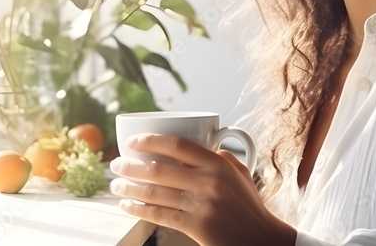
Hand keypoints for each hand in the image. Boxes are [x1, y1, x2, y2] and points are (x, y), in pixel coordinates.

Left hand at [109, 134, 296, 245]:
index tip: (132, 142)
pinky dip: (139, 209)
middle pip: (159, 169)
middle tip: (116, 164)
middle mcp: (209, 181)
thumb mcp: (239, 173)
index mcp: (218, 163)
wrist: (260, 238)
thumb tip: (198, 144)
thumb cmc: (247, 206)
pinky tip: (127, 205)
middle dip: (131, 166)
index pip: (178, 144)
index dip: (150, 140)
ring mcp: (201, 204)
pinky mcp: (195, 225)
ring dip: (129, 188)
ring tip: (115, 185)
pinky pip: (159, 215)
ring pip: (154, 192)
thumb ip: (220, 156)